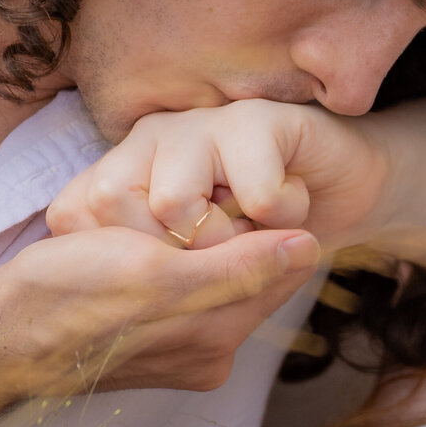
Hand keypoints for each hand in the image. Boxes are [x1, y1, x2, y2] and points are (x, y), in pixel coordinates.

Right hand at [0, 221, 320, 414]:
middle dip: (229, 236)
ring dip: (198, 249)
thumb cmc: (67, 296)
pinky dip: (172, 270)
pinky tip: (138, 253)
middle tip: (187, 201)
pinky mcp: (154, 352)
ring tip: (153, 227)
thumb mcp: (157, 272)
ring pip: (217, 284)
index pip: (279, 269)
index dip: (263, 222)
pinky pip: (185, 300)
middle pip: (250, 278)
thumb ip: (238, 267)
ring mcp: (182, 357)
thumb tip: (308, 247)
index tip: (229, 189)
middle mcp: (209, 355)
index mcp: (216, 339)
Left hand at [46, 100, 389, 252]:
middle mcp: (148, 140)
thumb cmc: (262, 238)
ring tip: (255, 230)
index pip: (76, 214)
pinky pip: (254, 196)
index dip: (123, 261)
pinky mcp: (255, 120)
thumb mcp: (194, 274)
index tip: (178, 273)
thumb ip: (148, 279)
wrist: (349, 187)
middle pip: (114, 205)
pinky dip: (283, 218)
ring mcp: (198, 123)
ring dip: (227, 242)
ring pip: (172, 203)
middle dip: (175, 258)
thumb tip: (105, 307)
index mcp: (122, 170)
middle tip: (224, 252)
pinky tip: (293, 202)